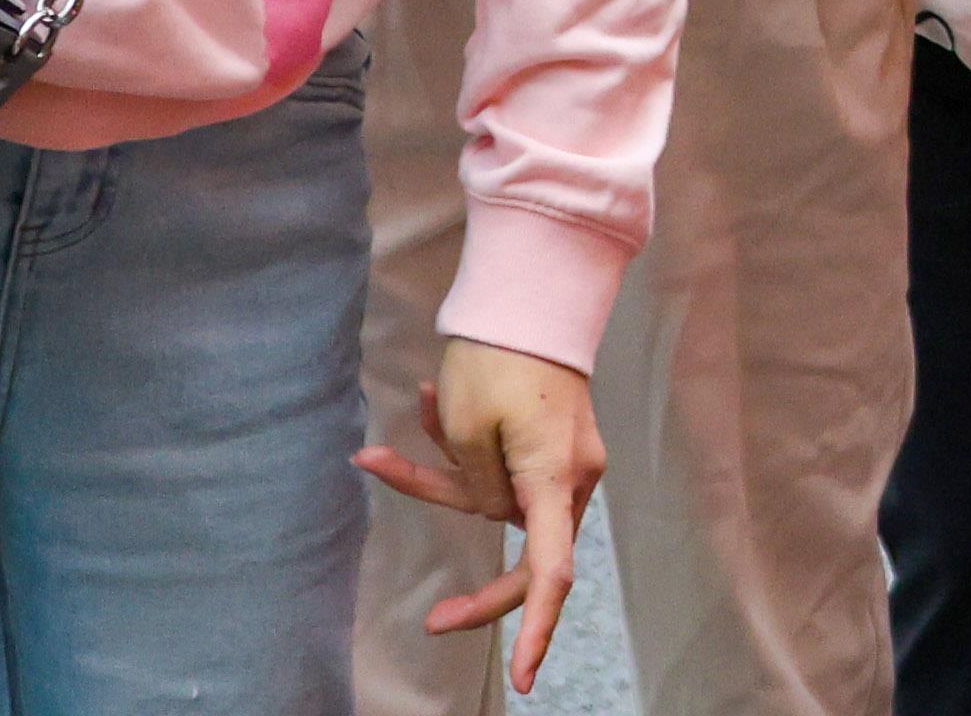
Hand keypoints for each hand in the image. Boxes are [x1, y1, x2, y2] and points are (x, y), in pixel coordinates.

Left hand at [356, 339, 605, 695]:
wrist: (531, 294)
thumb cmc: (498, 361)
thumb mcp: (468, 431)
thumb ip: (479, 490)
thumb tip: (495, 514)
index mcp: (553, 479)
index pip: (551, 571)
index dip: (537, 628)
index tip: (527, 679)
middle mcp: (572, 478)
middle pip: (529, 556)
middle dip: (481, 589)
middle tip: (433, 619)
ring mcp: (566, 460)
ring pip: (501, 504)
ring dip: (447, 477)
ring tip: (398, 436)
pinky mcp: (551, 442)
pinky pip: (504, 470)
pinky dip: (463, 454)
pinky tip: (426, 408)